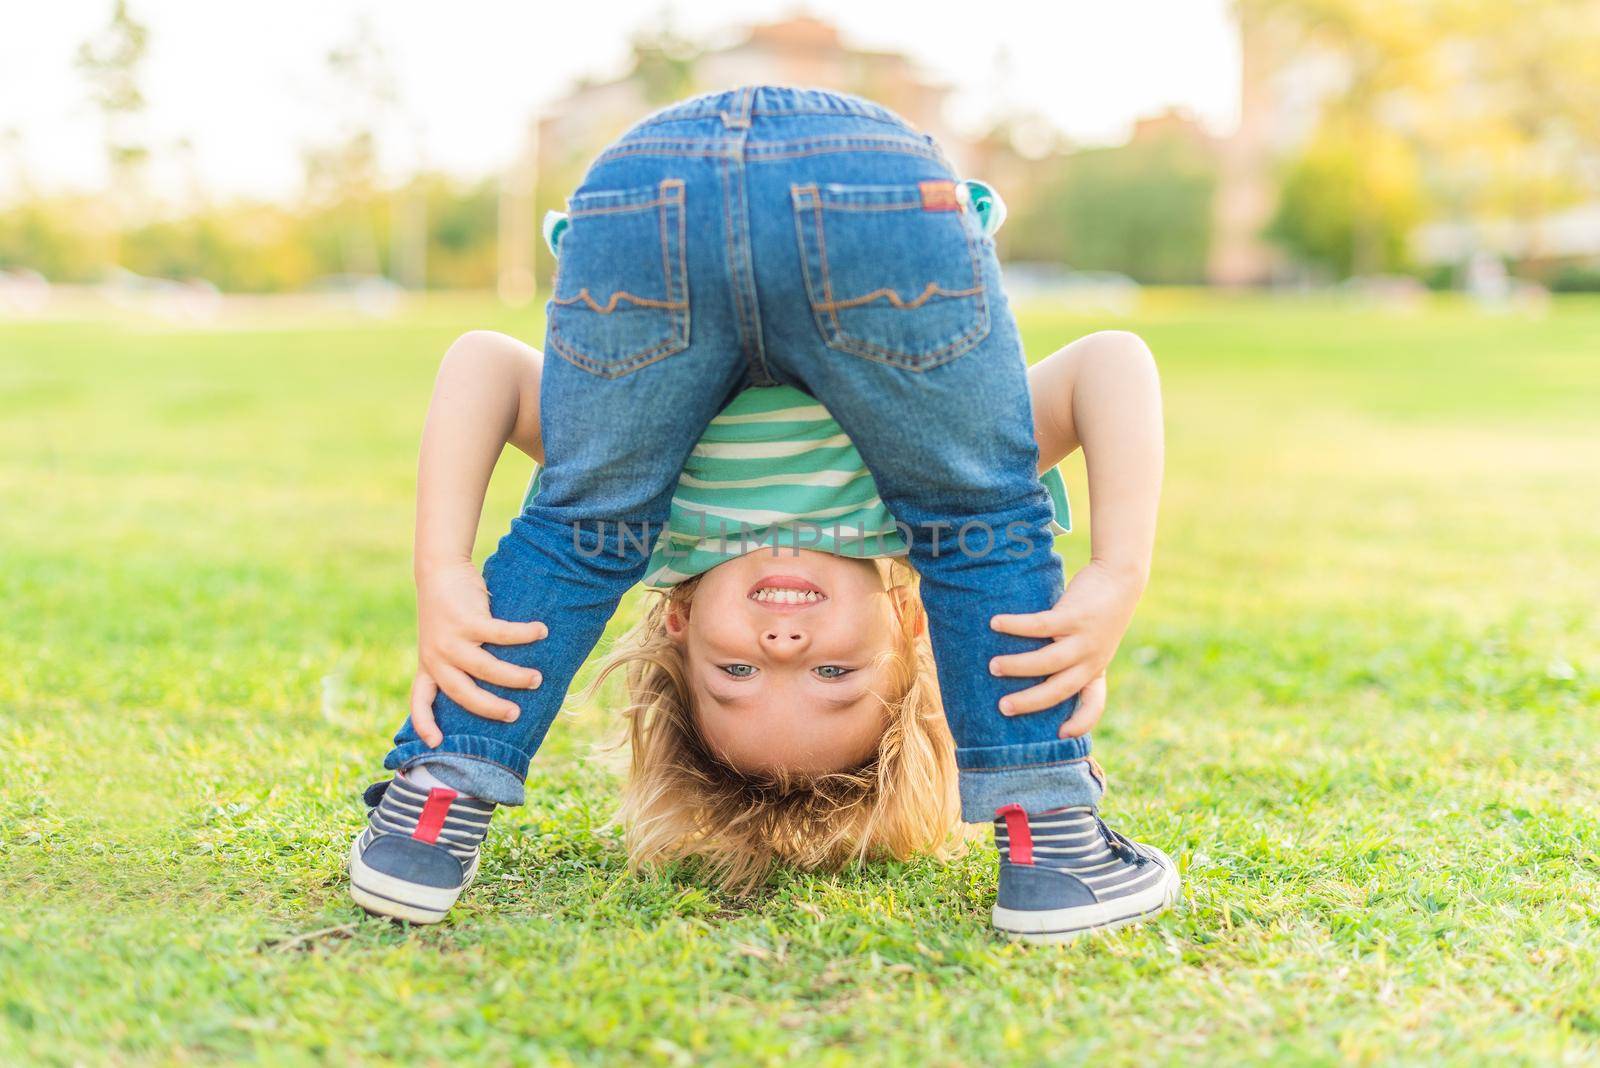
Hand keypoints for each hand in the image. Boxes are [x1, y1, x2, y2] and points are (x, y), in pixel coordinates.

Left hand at [412, 559, 546, 744]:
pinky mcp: (467, 620)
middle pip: (464, 693)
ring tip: (537, 679)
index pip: (420, 700)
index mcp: (429, 665)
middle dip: (491, 708)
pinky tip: (542, 631)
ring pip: (487, 668)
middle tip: (515, 714)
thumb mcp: (442, 641)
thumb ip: (457, 662)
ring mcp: (451, 640)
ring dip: (515, 676)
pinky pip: (501, 634)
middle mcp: (438, 657)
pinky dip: (525, 634)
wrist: (439, 571)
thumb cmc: (447, 609)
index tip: (436, 743)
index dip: (425, 723)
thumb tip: (493, 686)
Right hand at [987, 560, 1141, 735]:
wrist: (1120, 578)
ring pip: (1048, 661)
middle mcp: (1091, 659)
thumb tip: (1030, 672)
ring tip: (993, 667)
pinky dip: (1015, 626)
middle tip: (1003, 707)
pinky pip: (1040, 626)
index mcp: (1095, 668)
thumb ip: (1071, 658)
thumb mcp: (1093, 642)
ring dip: (1018, 666)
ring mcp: (1083, 639)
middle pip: (1060, 689)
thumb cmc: (1098, 612)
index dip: (1082, 722)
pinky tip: (995, 623)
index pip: (1094, 703)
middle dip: (1030, 702)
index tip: (1062, 734)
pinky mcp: (1074, 616)